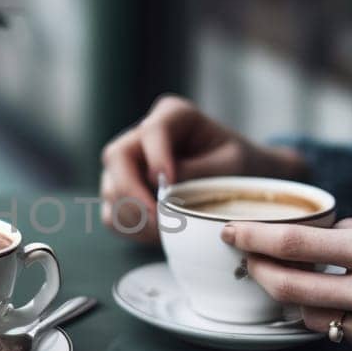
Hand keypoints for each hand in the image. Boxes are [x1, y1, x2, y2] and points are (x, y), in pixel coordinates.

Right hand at [99, 95, 306, 241]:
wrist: (241, 182)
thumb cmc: (240, 167)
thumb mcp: (230, 166)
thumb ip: (198, 173)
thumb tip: (164, 189)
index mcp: (174, 116)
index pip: (153, 131)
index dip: (156, 157)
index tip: (167, 183)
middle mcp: (143, 136)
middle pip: (117, 157)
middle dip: (132, 192)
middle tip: (157, 219)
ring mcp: (129, 164)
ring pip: (110, 187)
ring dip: (134, 215)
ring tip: (166, 231)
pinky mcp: (124, 191)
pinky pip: (112, 213)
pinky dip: (131, 228)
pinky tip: (157, 234)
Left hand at [224, 218, 351, 350]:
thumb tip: (323, 236)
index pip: (296, 245)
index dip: (254, 239)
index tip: (230, 232)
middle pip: (290, 287)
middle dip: (261, 273)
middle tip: (247, 261)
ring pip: (316, 318)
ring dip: (302, 301)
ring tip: (301, 284)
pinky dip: (347, 324)